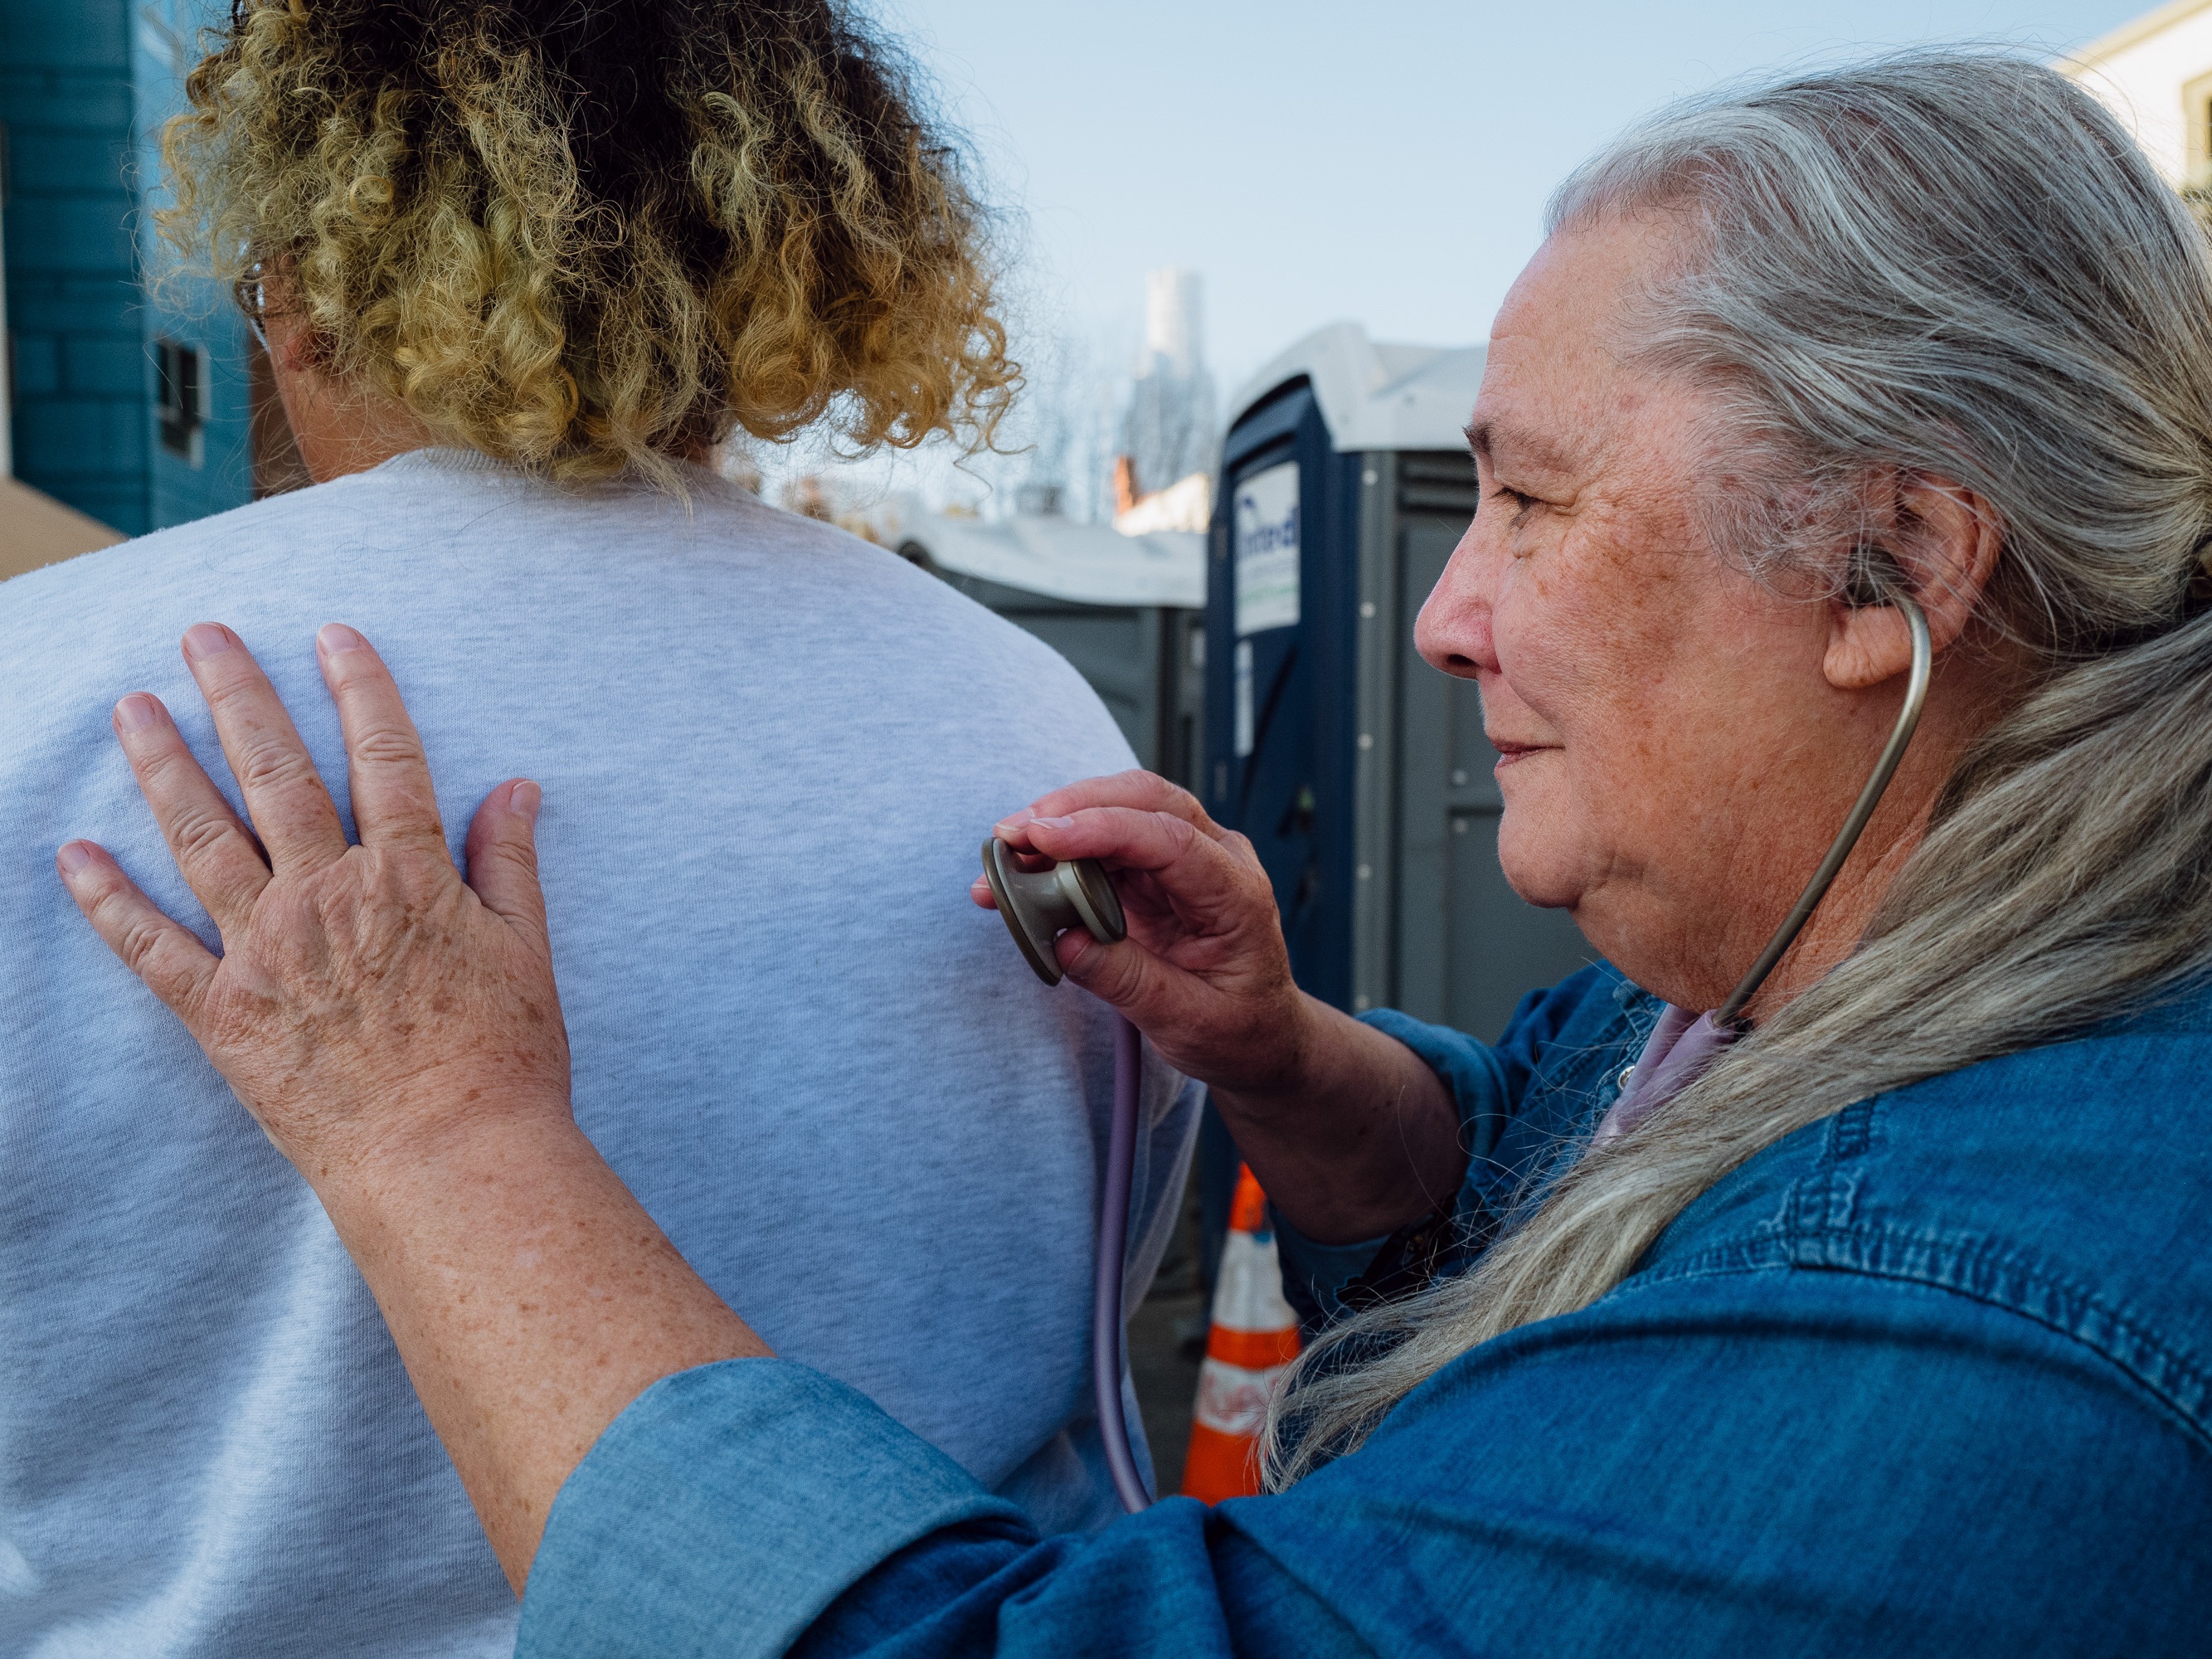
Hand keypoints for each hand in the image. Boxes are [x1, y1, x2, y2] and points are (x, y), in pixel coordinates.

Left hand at [56, 622, 762, 1588]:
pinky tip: (76, 854)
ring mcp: (267, 950)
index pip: (383, 755)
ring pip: (202, 837)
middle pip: (275, 772)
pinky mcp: (222, 1012)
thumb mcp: (528, 950)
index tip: (333, 635)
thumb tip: (518, 787)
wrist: (450, 1156)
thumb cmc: (504, 1060)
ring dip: (163, 764)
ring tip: (133, 706)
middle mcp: (328, 895)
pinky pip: (151, 948)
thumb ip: (511, 863)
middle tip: (204, 635)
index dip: (360, 688)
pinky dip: (109, 900)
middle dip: (238, 693)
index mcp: (408, 875)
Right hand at [976, 770, 1465, 1242]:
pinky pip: (1102, 843)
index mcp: (1237, 893)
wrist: (1261, 1037)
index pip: (1171, 838)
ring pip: (1119, 810)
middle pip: (1145, 800)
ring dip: (1057, 826)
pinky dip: (1058, 852)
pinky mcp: (1153, 870)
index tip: (1045, 836)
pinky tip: (1017, 871)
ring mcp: (1184, 858)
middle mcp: (1216, 858)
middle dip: (1074, 808)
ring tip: (1001, 856)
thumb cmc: (1239, 1031)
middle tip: (1012, 833)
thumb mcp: (1188, 1022)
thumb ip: (1129, 982)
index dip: (1104, 829)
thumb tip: (1065, 943)